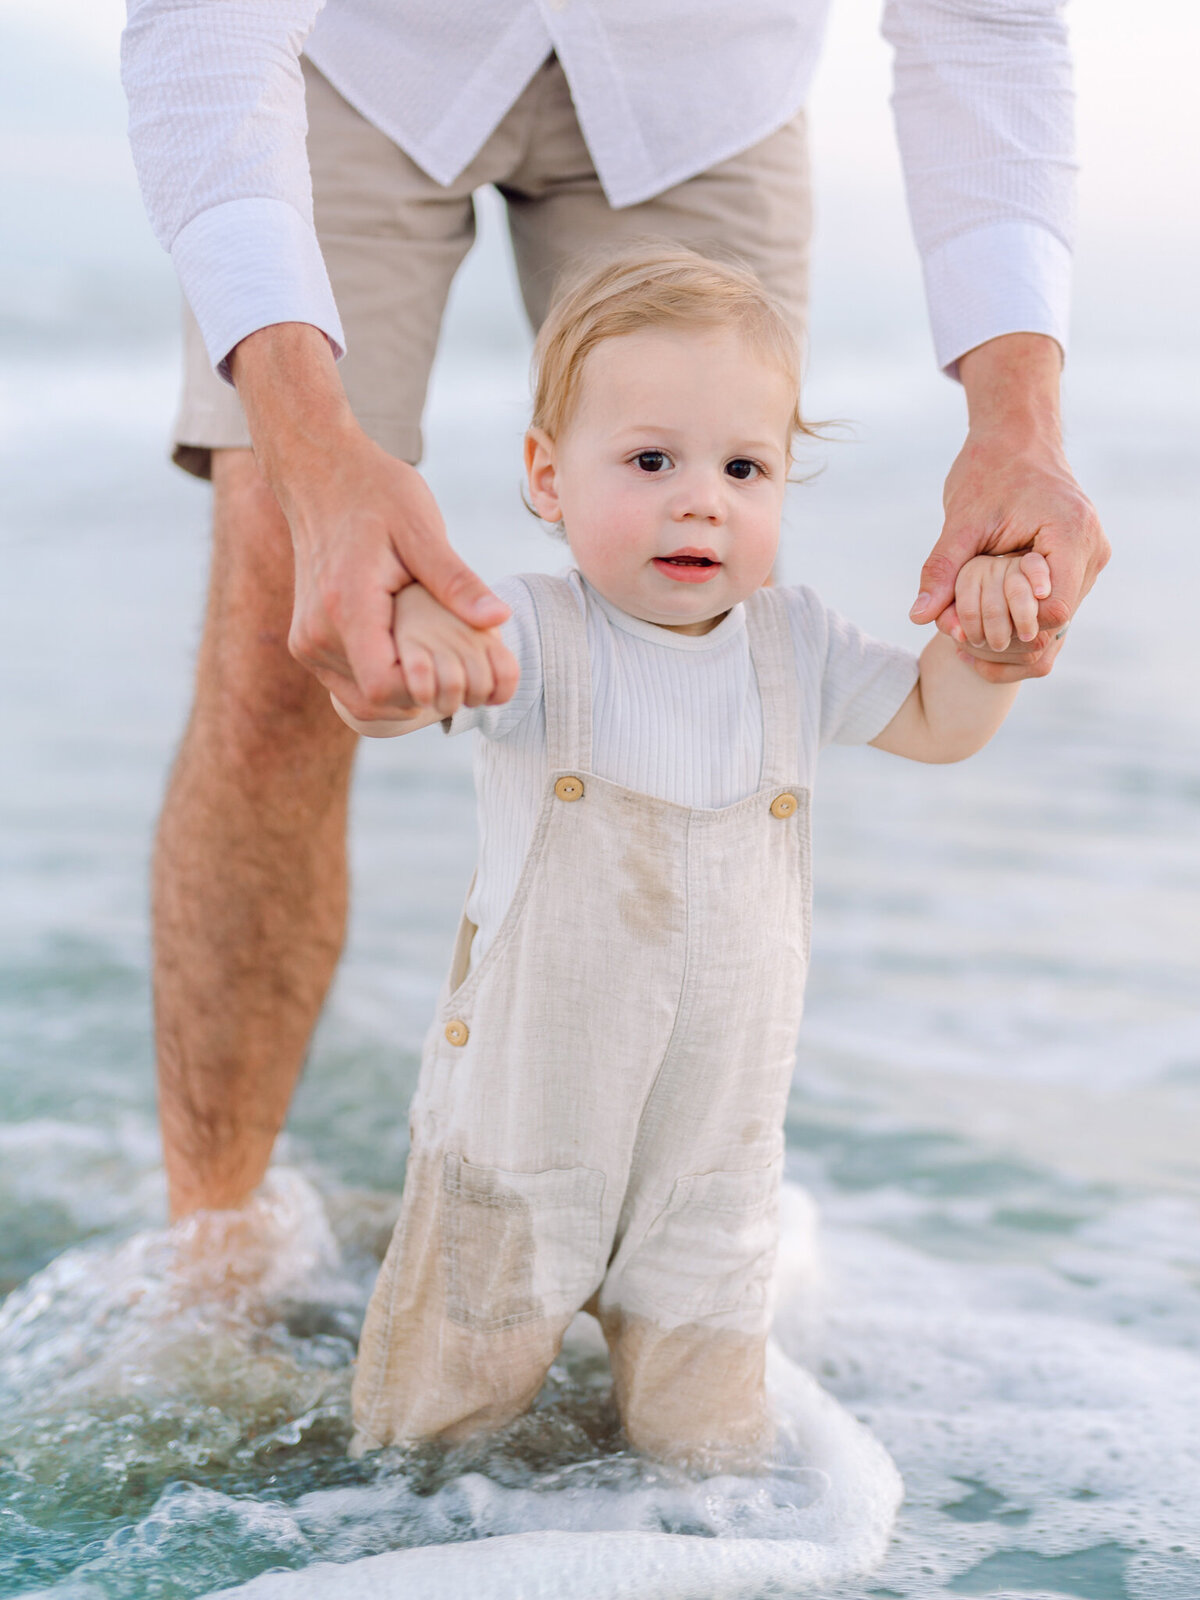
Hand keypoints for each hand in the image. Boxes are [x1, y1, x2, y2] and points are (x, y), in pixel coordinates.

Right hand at [229, 323, 516, 722]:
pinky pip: (349, 686)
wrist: (319, 472)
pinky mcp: (307, 643)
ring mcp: (307, 643)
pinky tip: (414, 652)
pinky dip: (386, 682)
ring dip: (406, 692)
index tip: (461, 665)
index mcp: (344, 607)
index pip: (385, 689)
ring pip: (362, 702)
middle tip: (461, 665)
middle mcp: (316, 634)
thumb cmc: (373, 492)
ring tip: (439, 658)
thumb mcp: (422, 528)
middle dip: (425, 695)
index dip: (429, 689)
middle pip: (377, 704)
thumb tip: (499, 619)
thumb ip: (457, 581)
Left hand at [909, 335, 1109, 684]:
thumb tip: (918, 617)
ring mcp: (1090, 560)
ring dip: (1014, 632)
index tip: (969, 628)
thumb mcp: (961, 521)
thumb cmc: (989, 469)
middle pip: (1056, 624)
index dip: (1012, 626)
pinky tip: (983, 625)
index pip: (1054, 612)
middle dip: (1007, 635)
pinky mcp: (1079, 564)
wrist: (1016, 437)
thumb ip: (942, 569)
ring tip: (967, 636)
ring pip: (1058, 623)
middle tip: (959, 640)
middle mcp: (1093, 552)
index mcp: (1073, 536)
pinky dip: (1021, 620)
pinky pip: (1055, 608)